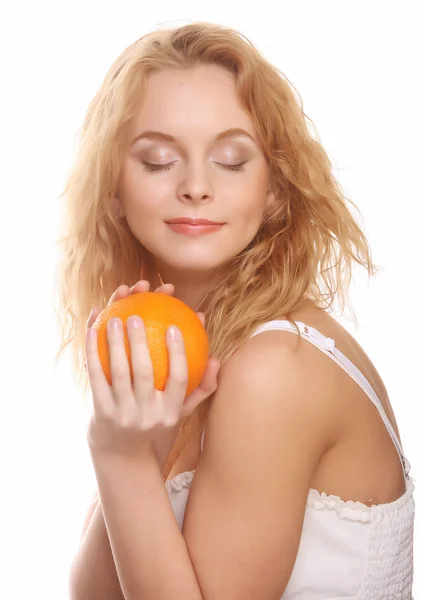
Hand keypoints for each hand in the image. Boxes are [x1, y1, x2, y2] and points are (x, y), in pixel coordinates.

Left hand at [84, 279, 219, 458]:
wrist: (122, 453)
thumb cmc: (155, 421)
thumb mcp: (181, 411)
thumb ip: (202, 387)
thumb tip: (216, 359)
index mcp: (170, 411)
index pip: (179, 379)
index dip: (178, 352)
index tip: (173, 326)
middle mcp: (148, 414)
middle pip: (145, 373)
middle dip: (140, 342)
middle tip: (136, 316)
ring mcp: (123, 414)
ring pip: (119, 373)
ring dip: (115, 344)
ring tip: (114, 319)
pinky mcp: (101, 412)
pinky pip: (97, 377)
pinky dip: (94, 354)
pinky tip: (92, 332)